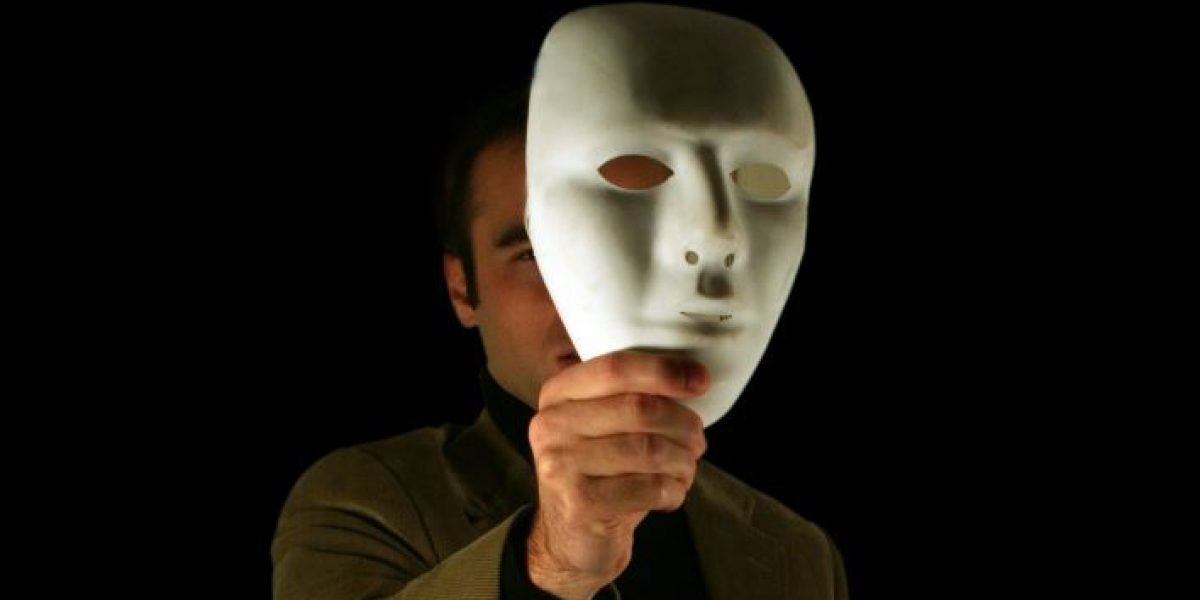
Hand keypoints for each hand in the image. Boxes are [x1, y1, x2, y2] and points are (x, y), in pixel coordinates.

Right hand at [524, 351, 709, 599]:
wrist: (572, 538)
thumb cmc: (601, 474)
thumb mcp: (603, 425)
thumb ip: (632, 395)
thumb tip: (694, 376)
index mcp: (557, 395)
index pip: (614, 368)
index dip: (663, 371)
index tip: (700, 381)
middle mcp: (550, 426)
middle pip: (638, 408)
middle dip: (683, 423)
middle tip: (697, 440)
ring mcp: (560, 466)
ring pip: (649, 449)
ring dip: (683, 460)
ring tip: (685, 468)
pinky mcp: (579, 504)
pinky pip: (649, 487)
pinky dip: (673, 490)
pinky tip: (671, 494)